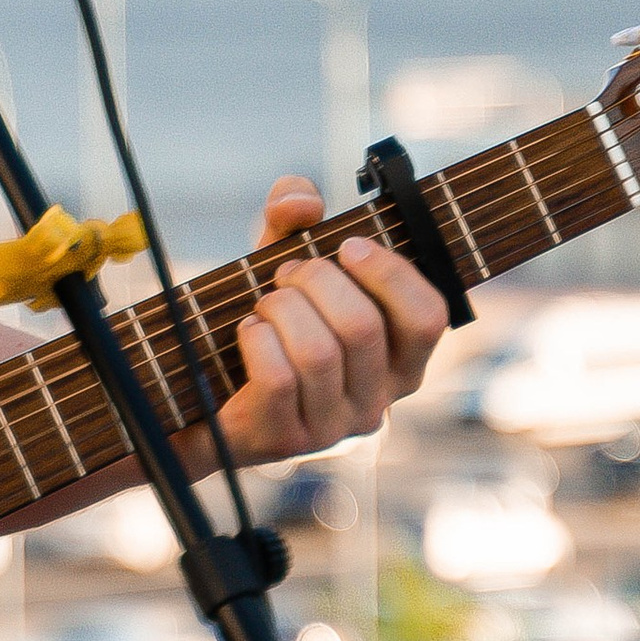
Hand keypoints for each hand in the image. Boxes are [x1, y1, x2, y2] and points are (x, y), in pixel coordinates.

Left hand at [218, 177, 449, 468]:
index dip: (390, 272)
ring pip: (318, 352)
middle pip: (362, 326)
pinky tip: (249, 332)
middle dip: (315, 280)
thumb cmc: (269, 321)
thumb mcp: (285, 260)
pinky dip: (256, 340)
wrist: (210, 390)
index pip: (429, 317)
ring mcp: (333, 428)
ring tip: (267, 302)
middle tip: (288, 273)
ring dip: (281, 308)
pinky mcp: (286, 440)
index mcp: (401, 361)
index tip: (348, 245)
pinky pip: (278, 378)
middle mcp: (378, 401)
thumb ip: (294, 214)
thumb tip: (300, 201)